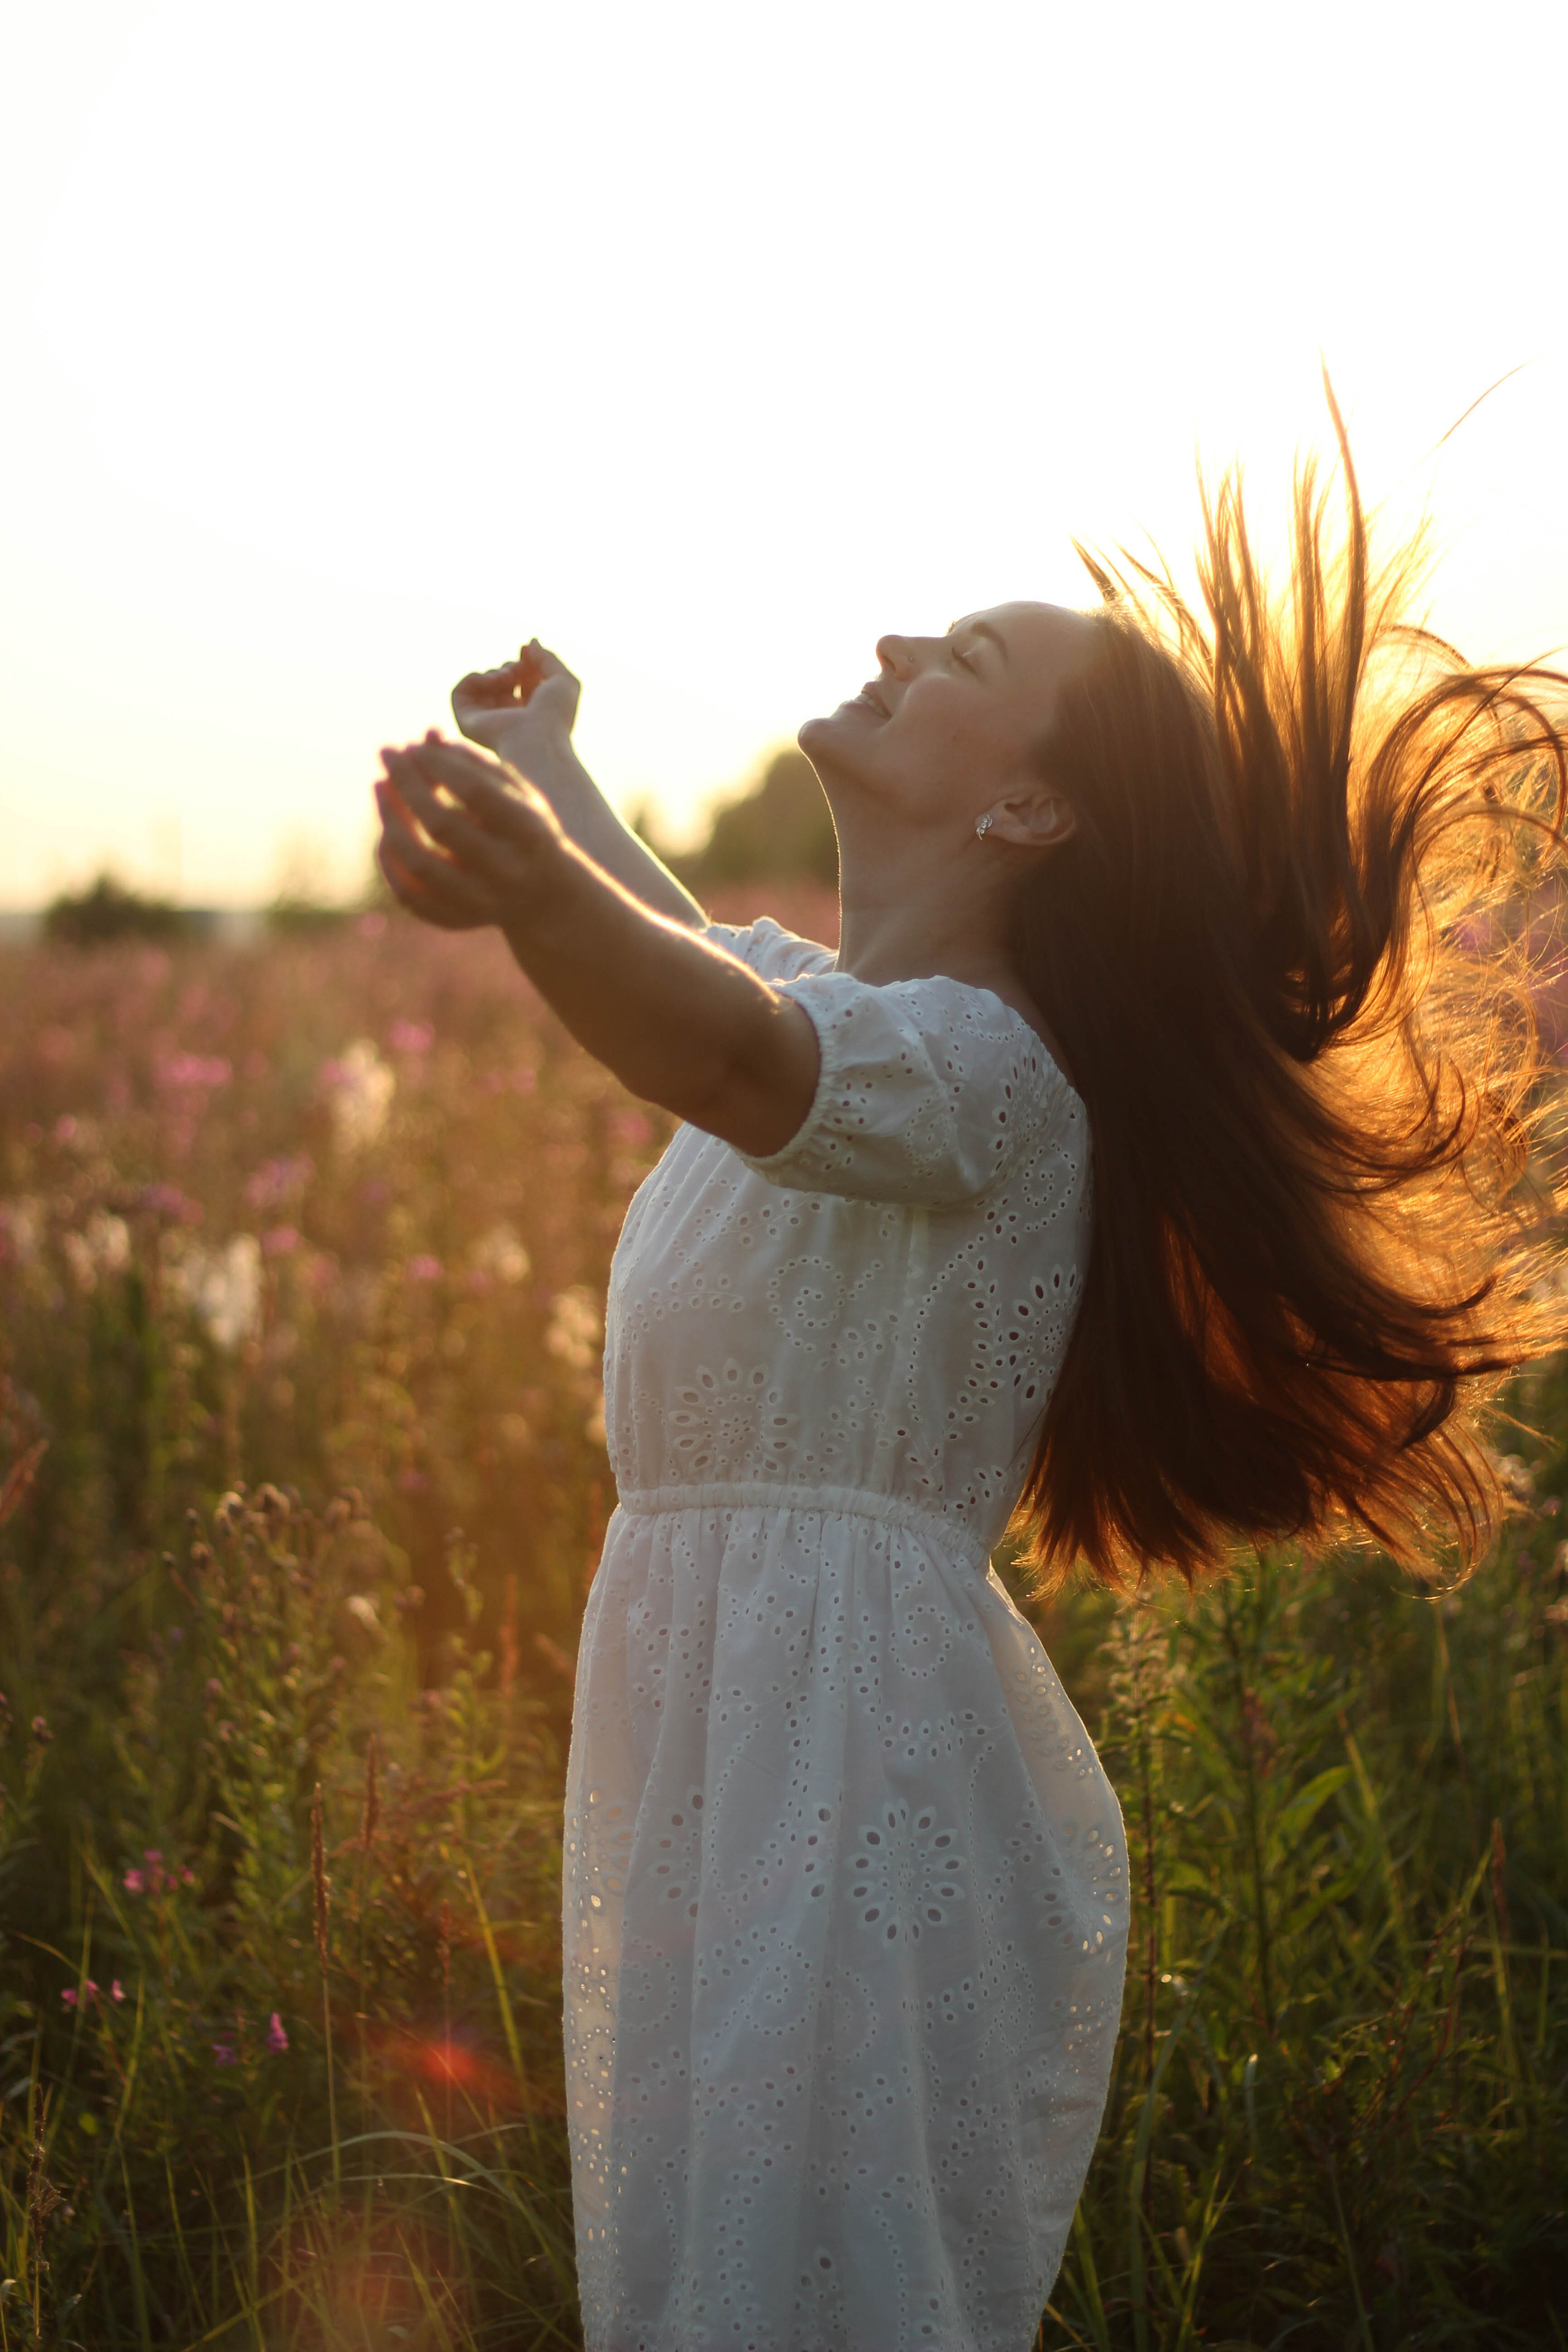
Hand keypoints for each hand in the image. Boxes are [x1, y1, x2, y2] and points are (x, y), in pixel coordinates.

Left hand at [374, 733, 568, 932]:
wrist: (545, 896)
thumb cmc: (525, 829)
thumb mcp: (515, 792)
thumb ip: (475, 762)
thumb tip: (426, 736)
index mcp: (529, 834)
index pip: (475, 792)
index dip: (439, 764)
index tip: (414, 744)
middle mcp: (506, 871)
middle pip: (442, 826)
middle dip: (407, 783)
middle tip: (387, 752)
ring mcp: (480, 902)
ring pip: (419, 863)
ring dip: (391, 819)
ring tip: (380, 784)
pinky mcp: (456, 920)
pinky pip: (409, 894)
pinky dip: (390, 860)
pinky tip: (386, 829)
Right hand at [452, 639, 579, 755]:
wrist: (537, 740)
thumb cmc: (554, 716)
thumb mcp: (562, 679)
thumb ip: (547, 658)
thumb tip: (531, 643)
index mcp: (531, 713)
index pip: (521, 683)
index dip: (524, 663)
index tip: (526, 651)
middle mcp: (507, 719)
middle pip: (501, 683)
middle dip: (509, 668)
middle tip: (517, 669)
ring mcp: (486, 722)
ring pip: (482, 686)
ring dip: (495, 673)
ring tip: (508, 677)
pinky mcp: (467, 722)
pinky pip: (461, 692)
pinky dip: (475, 678)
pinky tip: (493, 680)